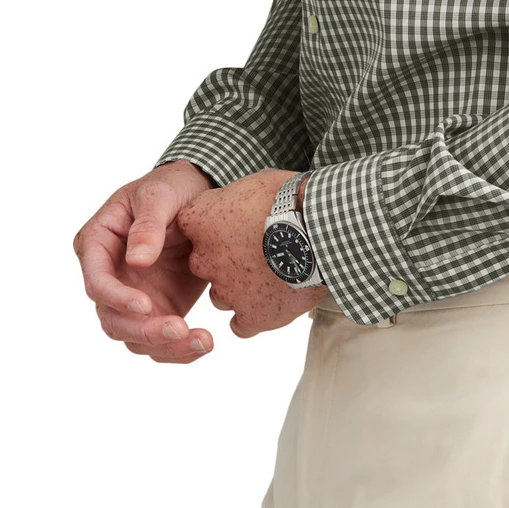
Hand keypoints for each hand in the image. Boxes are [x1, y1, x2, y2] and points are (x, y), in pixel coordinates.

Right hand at [73, 159, 216, 363]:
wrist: (200, 195)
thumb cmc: (172, 187)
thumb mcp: (160, 194)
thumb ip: (148, 224)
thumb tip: (136, 261)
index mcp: (97, 244)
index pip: (97, 282)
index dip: (117, 297)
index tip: (146, 304)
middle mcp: (109, 277)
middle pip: (113, 319)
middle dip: (145, 330)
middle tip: (180, 329)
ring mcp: (131, 296)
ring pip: (136, 338)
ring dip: (165, 346)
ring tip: (202, 341)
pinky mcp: (157, 309)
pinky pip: (160, 340)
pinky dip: (180, 349)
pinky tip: (203, 343)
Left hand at [176, 169, 328, 336]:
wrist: (316, 230)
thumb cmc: (288, 199)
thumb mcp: (255, 182)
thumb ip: (236, 197)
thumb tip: (242, 201)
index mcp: (200, 220)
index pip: (192, 227)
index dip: (213, 227)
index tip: (232, 225)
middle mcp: (204, 259)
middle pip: (206, 264)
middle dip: (226, 261)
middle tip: (257, 250)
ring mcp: (226, 290)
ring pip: (222, 296)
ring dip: (240, 289)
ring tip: (272, 274)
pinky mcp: (250, 315)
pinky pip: (242, 324)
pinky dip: (256, 315)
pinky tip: (274, 300)